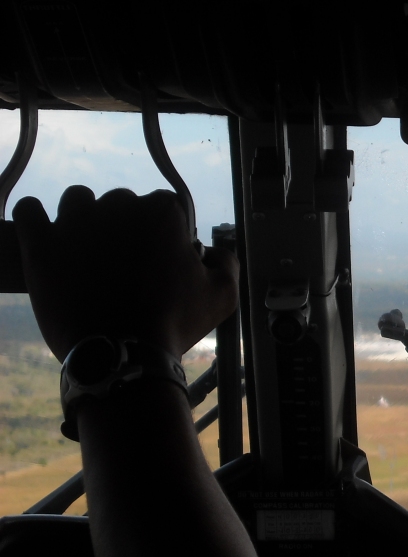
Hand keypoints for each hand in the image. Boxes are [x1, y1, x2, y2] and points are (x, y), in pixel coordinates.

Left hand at [13, 186, 238, 360]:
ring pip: (77, 200)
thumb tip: (215, 251)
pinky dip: (37, 220)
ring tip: (88, 250)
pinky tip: (48, 238)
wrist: (119, 355)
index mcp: (162, 213)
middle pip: (122, 203)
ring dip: (84, 217)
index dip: (167, 233)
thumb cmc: (172, 323)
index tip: (163, 260)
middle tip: (128, 265)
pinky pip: (29, 210)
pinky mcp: (40, 243)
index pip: (165, 207)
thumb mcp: (223, 296)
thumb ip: (228, 262)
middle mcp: (117, 207)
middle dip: (126, 227)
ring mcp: (75, 223)